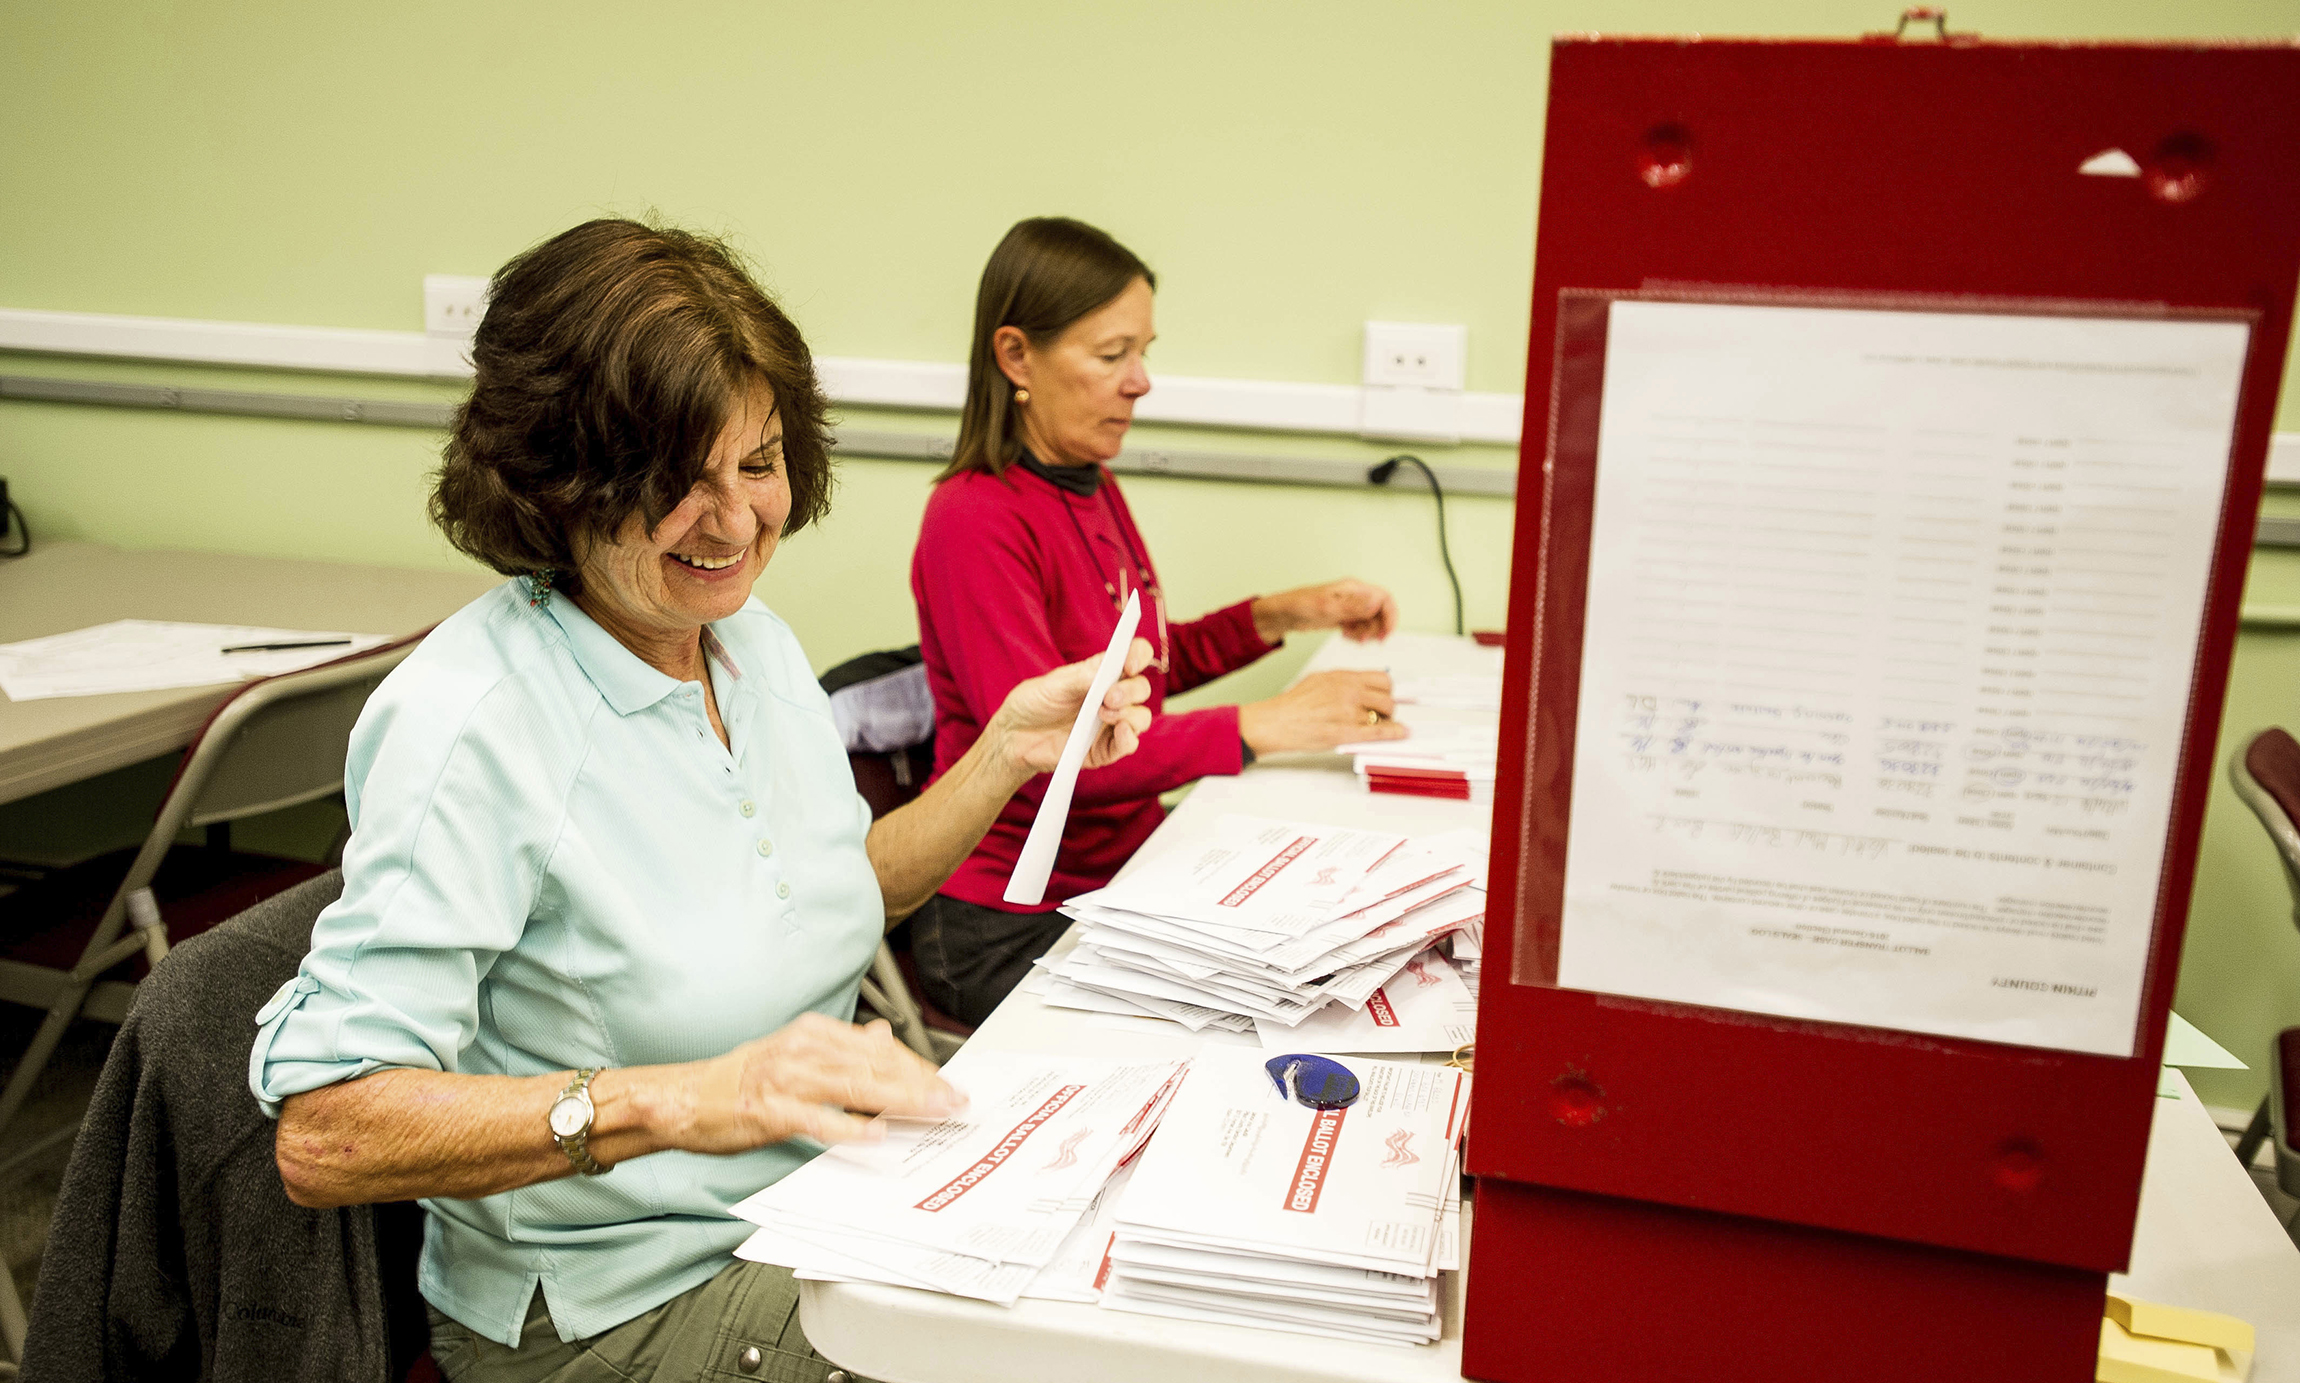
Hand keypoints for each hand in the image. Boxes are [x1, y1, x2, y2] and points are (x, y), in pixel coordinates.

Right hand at [671, 1013, 963, 1152]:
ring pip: (854, 1088)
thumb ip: (842, 1048)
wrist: (685, 1098)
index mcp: (813, 1034)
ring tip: (932, 1111)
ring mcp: (786, 1080)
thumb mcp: (796, 1051)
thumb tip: (884, 1037)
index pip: (878, 1049)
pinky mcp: (769, 1111)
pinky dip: (848, 1127)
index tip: (947, 1084)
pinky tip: (875, 1134)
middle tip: (955, 1101)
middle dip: (920, 1084)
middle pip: (875, 1066)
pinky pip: (817, 1120)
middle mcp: (803, 1050)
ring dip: (899, 1101)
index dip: (917, 1067)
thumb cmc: (742, 1080)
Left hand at [991, 637, 1156, 776]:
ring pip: (1141, 717)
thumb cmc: (1033, 703)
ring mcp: (1111, 724)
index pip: (1134, 656)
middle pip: (1141, 688)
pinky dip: (1129, 739)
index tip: (1130, 664)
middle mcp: (1112, 696)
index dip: (1139, 655)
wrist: (1014, 737)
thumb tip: (1108, 671)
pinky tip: (1120, 733)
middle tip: (1109, 697)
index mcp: (1101, 673)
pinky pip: (1129, 745)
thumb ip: (1081, 678)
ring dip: (1130, 714)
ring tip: (1104, 715)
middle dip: (1131, 691)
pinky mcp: (1106, 749)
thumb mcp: (1052, 685)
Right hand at [1238, 670, 1408, 755]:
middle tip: (1384, 714)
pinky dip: (1394, 733)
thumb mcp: (1319, 680)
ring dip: (1386, 722)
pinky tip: (1401, 733)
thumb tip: (1362, 685)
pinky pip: (1379, 732)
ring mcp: (1349, 712)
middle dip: (1389, 708)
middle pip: (1388, 698)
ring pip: (1384, 716)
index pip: (1382, 679)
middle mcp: (1349, 691)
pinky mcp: (1347, 733)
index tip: (1387, 696)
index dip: (1387, 690)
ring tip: (1380, 725)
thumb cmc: (1293, 705)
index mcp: (1343, 677)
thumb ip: (1343, 682)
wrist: (1276, 722)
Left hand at [1251, 579, 1398, 643]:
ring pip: (1370, 620)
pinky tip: (1348, 636)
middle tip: (1373, 640)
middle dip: (1379, 626)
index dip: (1390, 614)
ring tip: (1356, 639)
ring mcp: (1348, 607)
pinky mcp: (1341, 617)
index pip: (1383, 597)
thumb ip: (1352, 607)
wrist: (1281, 614)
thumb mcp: (1326, 607)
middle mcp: (1353, 596)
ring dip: (1368, 632)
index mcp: (1353, 588)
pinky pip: (1358, 626)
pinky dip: (1357, 634)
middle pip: (1379, 610)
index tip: (1387, 631)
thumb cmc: (1298, 604)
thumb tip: (1374, 604)